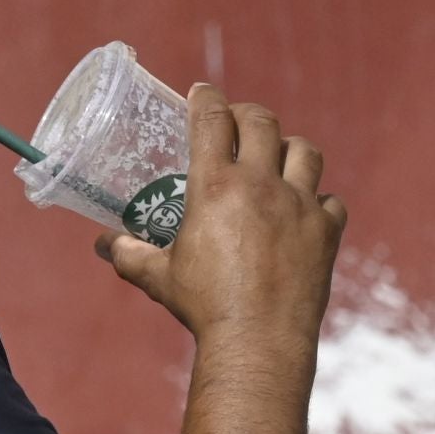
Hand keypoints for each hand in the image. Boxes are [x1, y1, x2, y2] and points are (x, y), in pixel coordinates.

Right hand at [94, 84, 346, 341]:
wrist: (257, 341)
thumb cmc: (203, 306)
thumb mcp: (158, 277)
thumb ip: (128, 254)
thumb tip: (104, 244)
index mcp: (215, 187)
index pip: (211, 119)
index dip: (205, 98)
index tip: (201, 92)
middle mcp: (260, 185)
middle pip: (262, 122)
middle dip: (247, 114)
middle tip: (237, 122)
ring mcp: (299, 206)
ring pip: (305, 152)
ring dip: (289, 148)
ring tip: (277, 158)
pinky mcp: (326, 232)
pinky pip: (331, 201)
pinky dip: (318, 201)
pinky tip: (305, 211)